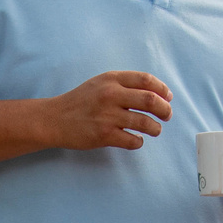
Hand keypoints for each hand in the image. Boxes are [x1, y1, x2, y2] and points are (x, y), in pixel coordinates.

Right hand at [40, 70, 171, 151]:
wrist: (55, 118)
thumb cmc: (80, 101)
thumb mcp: (100, 83)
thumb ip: (124, 85)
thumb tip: (155, 93)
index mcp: (112, 79)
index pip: (146, 80)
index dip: (162, 89)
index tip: (167, 97)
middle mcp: (111, 95)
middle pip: (150, 100)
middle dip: (165, 110)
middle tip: (167, 116)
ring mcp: (108, 116)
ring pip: (145, 123)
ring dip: (155, 128)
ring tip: (155, 130)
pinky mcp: (104, 135)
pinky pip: (132, 141)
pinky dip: (139, 142)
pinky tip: (136, 140)